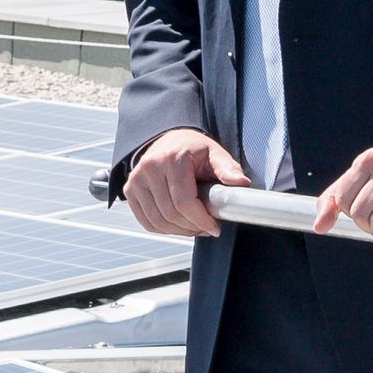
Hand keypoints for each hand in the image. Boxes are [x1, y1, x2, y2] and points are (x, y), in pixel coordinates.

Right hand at [122, 126, 249, 236]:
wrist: (168, 141)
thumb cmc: (193, 149)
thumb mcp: (214, 153)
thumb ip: (228, 168)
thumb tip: (242, 183)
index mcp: (172, 158)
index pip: (184, 201)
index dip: (201, 220)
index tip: (214, 228)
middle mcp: (150, 168)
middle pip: (171, 214)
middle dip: (193, 227)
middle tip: (206, 228)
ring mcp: (136, 180)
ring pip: (158, 221)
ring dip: (179, 231)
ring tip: (194, 227)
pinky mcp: (130, 190)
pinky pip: (146, 222)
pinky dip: (163, 229)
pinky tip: (178, 226)